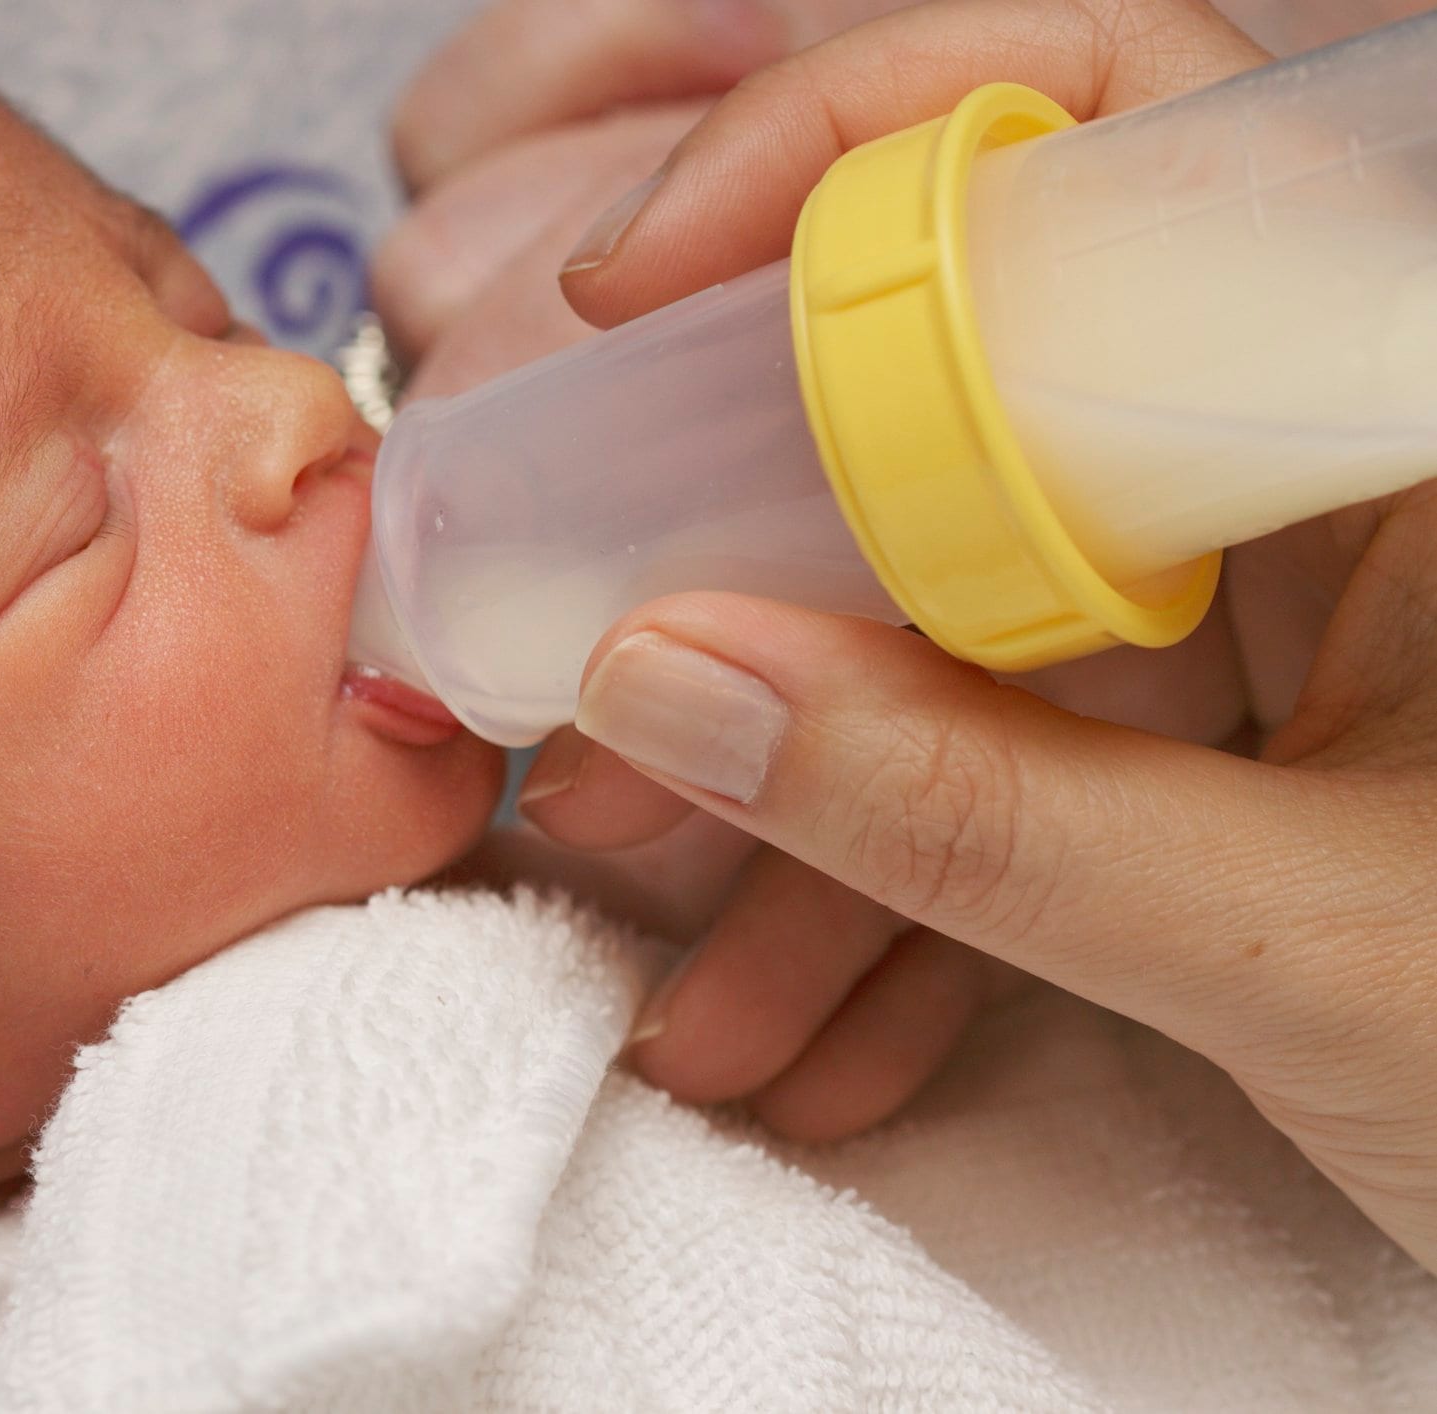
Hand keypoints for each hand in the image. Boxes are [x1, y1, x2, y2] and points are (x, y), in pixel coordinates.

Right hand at [525, 0, 1436, 1272]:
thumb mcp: (1309, 943)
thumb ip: (979, 816)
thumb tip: (665, 684)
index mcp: (1406, 402)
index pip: (1108, 136)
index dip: (846, 157)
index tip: (636, 295)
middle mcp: (1320, 462)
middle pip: (964, 407)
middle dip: (753, 584)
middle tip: (604, 713)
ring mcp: (1275, 605)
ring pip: (960, 618)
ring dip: (804, 803)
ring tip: (695, 974)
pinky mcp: (1234, 736)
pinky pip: (1012, 753)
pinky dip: (901, 886)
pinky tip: (817, 1030)